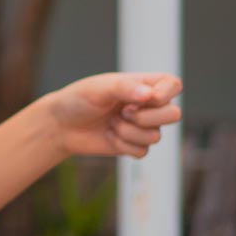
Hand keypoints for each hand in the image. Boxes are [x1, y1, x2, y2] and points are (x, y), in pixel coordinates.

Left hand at [42, 72, 183, 159]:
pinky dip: (123, 145)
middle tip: (123, 112)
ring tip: (111, 122)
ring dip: (128, 131)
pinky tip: (109, 135)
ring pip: (156, 136)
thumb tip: (150, 95)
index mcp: (144, 84)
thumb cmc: (79, 99)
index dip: (165, 94)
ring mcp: (143, 126)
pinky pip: (143, 151)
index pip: (174, 85)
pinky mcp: (134, 145)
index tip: (143, 97)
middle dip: (147, 118)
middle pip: (174, 114)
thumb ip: (124, 88)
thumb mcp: (99, 88)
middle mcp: (148, 105)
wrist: (61, 125)